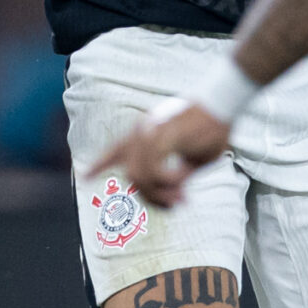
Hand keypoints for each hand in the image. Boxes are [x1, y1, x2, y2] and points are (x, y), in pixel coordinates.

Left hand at [83, 95, 232, 207]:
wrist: (223, 102)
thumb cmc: (212, 129)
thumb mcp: (194, 158)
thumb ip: (178, 175)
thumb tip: (173, 194)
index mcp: (146, 133)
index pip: (116, 150)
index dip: (99, 164)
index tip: (85, 176)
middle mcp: (142, 132)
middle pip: (132, 175)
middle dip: (150, 198)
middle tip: (175, 205)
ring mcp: (150, 133)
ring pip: (139, 177)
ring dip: (159, 195)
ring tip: (180, 199)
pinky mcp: (162, 137)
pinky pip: (154, 171)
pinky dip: (167, 183)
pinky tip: (182, 184)